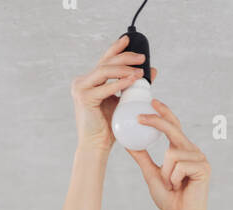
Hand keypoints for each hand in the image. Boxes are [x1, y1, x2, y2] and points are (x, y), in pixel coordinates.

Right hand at [71, 34, 153, 151]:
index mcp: (89, 81)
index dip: (116, 49)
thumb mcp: (122, 102)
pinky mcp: (84, 98)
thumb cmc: (109, 128)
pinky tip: (132, 80)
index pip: (104, 60)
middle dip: (125, 57)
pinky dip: (120, 83)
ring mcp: (81, 88)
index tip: (128, 40)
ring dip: (124, 69)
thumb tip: (152, 71)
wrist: (96, 147)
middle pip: (105, 62)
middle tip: (142, 58)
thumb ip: (132, 85)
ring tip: (140, 70)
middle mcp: (82, 82)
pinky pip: (105, 87)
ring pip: (104, 71)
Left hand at [126, 100, 210, 209]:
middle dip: (156, 121)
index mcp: (182, 150)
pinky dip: (174, 178)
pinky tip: (180, 187)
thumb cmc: (170, 199)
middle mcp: (192, 151)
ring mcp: (200, 158)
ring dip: (166, 173)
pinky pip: (179, 165)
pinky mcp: (203, 168)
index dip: (163, 113)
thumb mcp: (151, 175)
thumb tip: (127, 143)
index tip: (152, 101)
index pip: (173, 126)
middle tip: (140, 117)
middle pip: (173, 129)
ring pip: (172, 153)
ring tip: (172, 186)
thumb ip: (142, 158)